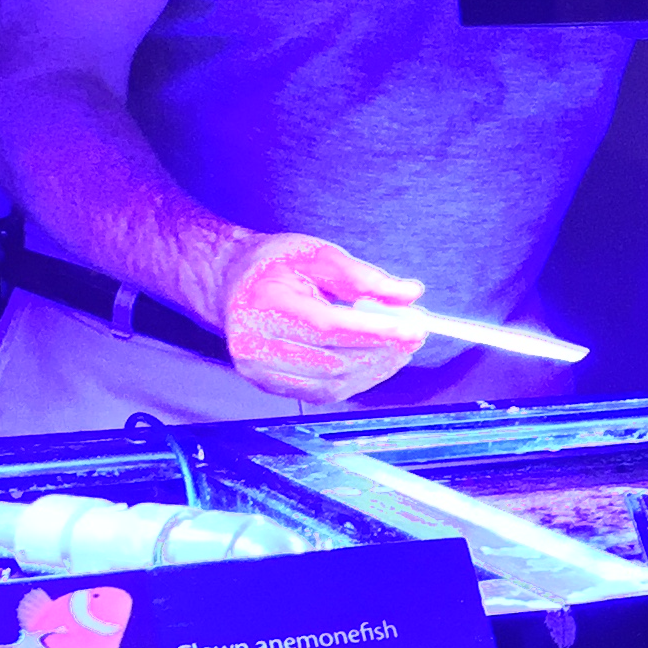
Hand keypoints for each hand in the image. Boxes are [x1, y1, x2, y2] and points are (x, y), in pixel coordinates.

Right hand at [209, 232, 428, 404]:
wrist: (232, 285)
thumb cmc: (273, 266)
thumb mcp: (317, 254)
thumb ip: (363, 275)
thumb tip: (408, 293)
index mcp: (265, 303)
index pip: (329, 326)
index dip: (376, 331)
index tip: (414, 328)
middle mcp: (256, 344)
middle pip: (333, 360)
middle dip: (383, 350)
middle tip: (415, 334)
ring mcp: (260, 371)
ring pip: (332, 383)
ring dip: (375, 368)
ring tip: (399, 347)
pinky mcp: (269, 386)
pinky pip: (323, 393)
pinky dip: (356, 380)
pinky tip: (375, 361)